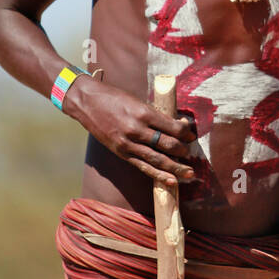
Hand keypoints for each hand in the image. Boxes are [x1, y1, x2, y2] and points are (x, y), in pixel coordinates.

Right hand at [66, 76, 197, 187]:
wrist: (87, 102)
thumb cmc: (114, 98)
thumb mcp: (137, 101)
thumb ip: (155, 114)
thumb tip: (176, 123)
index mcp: (144, 113)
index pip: (173, 127)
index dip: (186, 133)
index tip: (191, 134)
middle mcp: (137, 129)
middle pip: (168, 144)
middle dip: (183, 150)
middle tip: (190, 151)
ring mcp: (129, 143)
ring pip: (158, 159)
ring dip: (176, 167)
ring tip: (189, 173)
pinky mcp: (122, 153)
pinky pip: (144, 166)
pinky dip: (159, 175)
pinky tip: (171, 181)